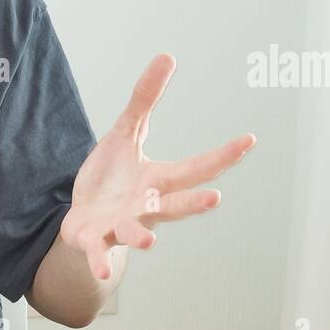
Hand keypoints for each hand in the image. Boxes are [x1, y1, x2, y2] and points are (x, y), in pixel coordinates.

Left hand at [60, 52, 256, 280]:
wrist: (81, 217)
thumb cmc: (110, 178)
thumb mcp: (125, 133)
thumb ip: (145, 100)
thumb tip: (168, 56)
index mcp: (158, 181)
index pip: (195, 168)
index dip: (222, 156)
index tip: (248, 140)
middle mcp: (146, 207)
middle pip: (175, 205)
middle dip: (194, 203)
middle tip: (215, 197)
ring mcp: (121, 225)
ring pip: (136, 231)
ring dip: (142, 235)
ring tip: (150, 241)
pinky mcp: (94, 239)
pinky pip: (99, 252)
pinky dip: (101, 262)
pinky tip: (102, 273)